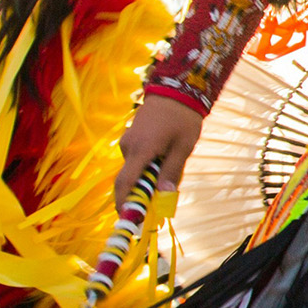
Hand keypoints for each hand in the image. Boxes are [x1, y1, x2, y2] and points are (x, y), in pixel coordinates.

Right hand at [113, 94, 203, 212]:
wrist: (176, 89)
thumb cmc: (183, 118)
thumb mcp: (183, 147)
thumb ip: (171, 172)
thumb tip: (164, 197)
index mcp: (141, 150)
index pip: (124, 183)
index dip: (124, 204)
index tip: (129, 219)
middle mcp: (129, 146)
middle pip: (129, 179)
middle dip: (141, 194)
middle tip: (158, 202)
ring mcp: (128, 140)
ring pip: (134, 169)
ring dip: (146, 178)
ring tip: (169, 169)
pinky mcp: (131, 137)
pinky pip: (136, 159)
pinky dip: (146, 166)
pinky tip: (163, 158)